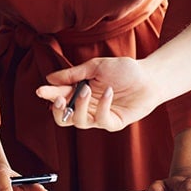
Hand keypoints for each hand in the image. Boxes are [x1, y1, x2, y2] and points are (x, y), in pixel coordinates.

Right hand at [36, 57, 158, 130]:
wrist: (149, 77)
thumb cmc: (123, 70)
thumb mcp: (95, 67)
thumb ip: (73, 74)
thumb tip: (50, 78)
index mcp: (79, 91)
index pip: (59, 96)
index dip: (49, 95)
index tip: (40, 90)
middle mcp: (87, 106)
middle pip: (64, 118)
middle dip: (58, 110)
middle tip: (59, 99)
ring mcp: (99, 116)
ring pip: (79, 122)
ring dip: (79, 106)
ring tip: (86, 89)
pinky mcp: (113, 123)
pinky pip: (101, 120)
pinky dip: (102, 106)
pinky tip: (108, 92)